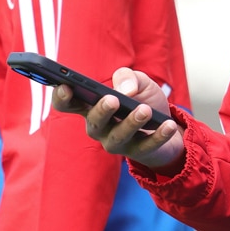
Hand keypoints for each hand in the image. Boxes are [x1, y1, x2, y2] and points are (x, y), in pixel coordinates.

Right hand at [52, 67, 185, 172]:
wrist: (166, 122)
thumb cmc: (143, 99)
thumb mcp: (138, 82)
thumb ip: (128, 77)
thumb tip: (126, 90)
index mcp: (92, 106)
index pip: (68, 104)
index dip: (62, 97)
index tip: (66, 86)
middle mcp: (99, 127)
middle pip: (94, 122)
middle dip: (102, 111)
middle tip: (112, 99)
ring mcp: (117, 142)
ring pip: (118, 137)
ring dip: (131, 123)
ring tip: (144, 110)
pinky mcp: (138, 153)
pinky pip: (146, 146)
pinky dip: (158, 136)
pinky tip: (167, 125)